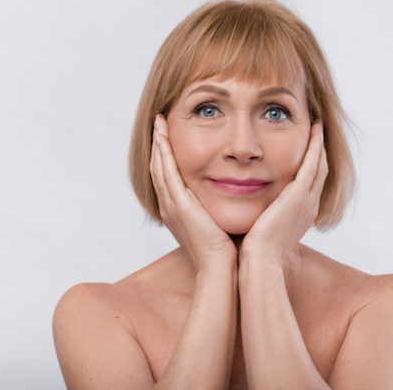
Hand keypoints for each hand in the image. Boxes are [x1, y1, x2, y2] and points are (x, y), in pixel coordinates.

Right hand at [150, 114, 236, 270]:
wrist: (220, 268)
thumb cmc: (225, 250)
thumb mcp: (219, 222)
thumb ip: (219, 207)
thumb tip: (234, 194)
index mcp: (177, 211)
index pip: (167, 176)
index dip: (166, 155)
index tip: (169, 136)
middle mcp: (169, 206)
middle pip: (158, 168)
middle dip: (158, 144)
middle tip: (159, 122)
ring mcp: (170, 205)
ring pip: (158, 166)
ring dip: (158, 143)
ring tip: (159, 123)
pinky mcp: (177, 204)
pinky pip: (165, 171)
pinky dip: (163, 152)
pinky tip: (163, 136)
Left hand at [240, 122, 327, 266]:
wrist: (259, 264)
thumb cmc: (253, 254)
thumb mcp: (258, 230)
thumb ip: (256, 216)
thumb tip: (241, 209)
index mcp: (298, 216)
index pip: (308, 184)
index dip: (308, 165)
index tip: (306, 149)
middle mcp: (307, 207)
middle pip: (319, 172)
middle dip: (318, 151)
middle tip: (317, 131)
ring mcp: (306, 201)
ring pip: (319, 165)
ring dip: (319, 144)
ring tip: (318, 126)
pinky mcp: (299, 196)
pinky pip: (312, 164)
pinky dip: (315, 147)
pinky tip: (314, 132)